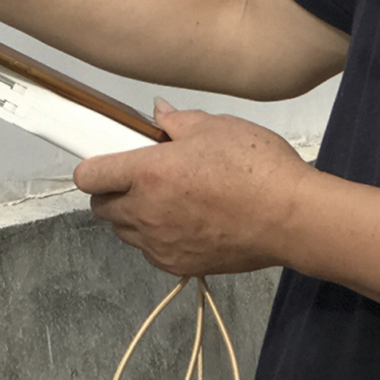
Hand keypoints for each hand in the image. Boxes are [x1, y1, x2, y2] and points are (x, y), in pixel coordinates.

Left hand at [74, 103, 309, 276]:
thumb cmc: (255, 167)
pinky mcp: (178, 264)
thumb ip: (176, 122)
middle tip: (141, 175)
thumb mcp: (215, 127)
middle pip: (101, 207)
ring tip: (167, 198)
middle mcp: (146, 212)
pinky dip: (156, 237)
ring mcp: (160, 244)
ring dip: (133, 215)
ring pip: (124, 232)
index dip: (92, 165)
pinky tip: (185, 220)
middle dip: (112, 190)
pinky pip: (150, 251)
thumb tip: (157, 114)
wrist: (290, 217)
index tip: (107, 158)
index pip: (89, 176)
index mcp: (148, 173)